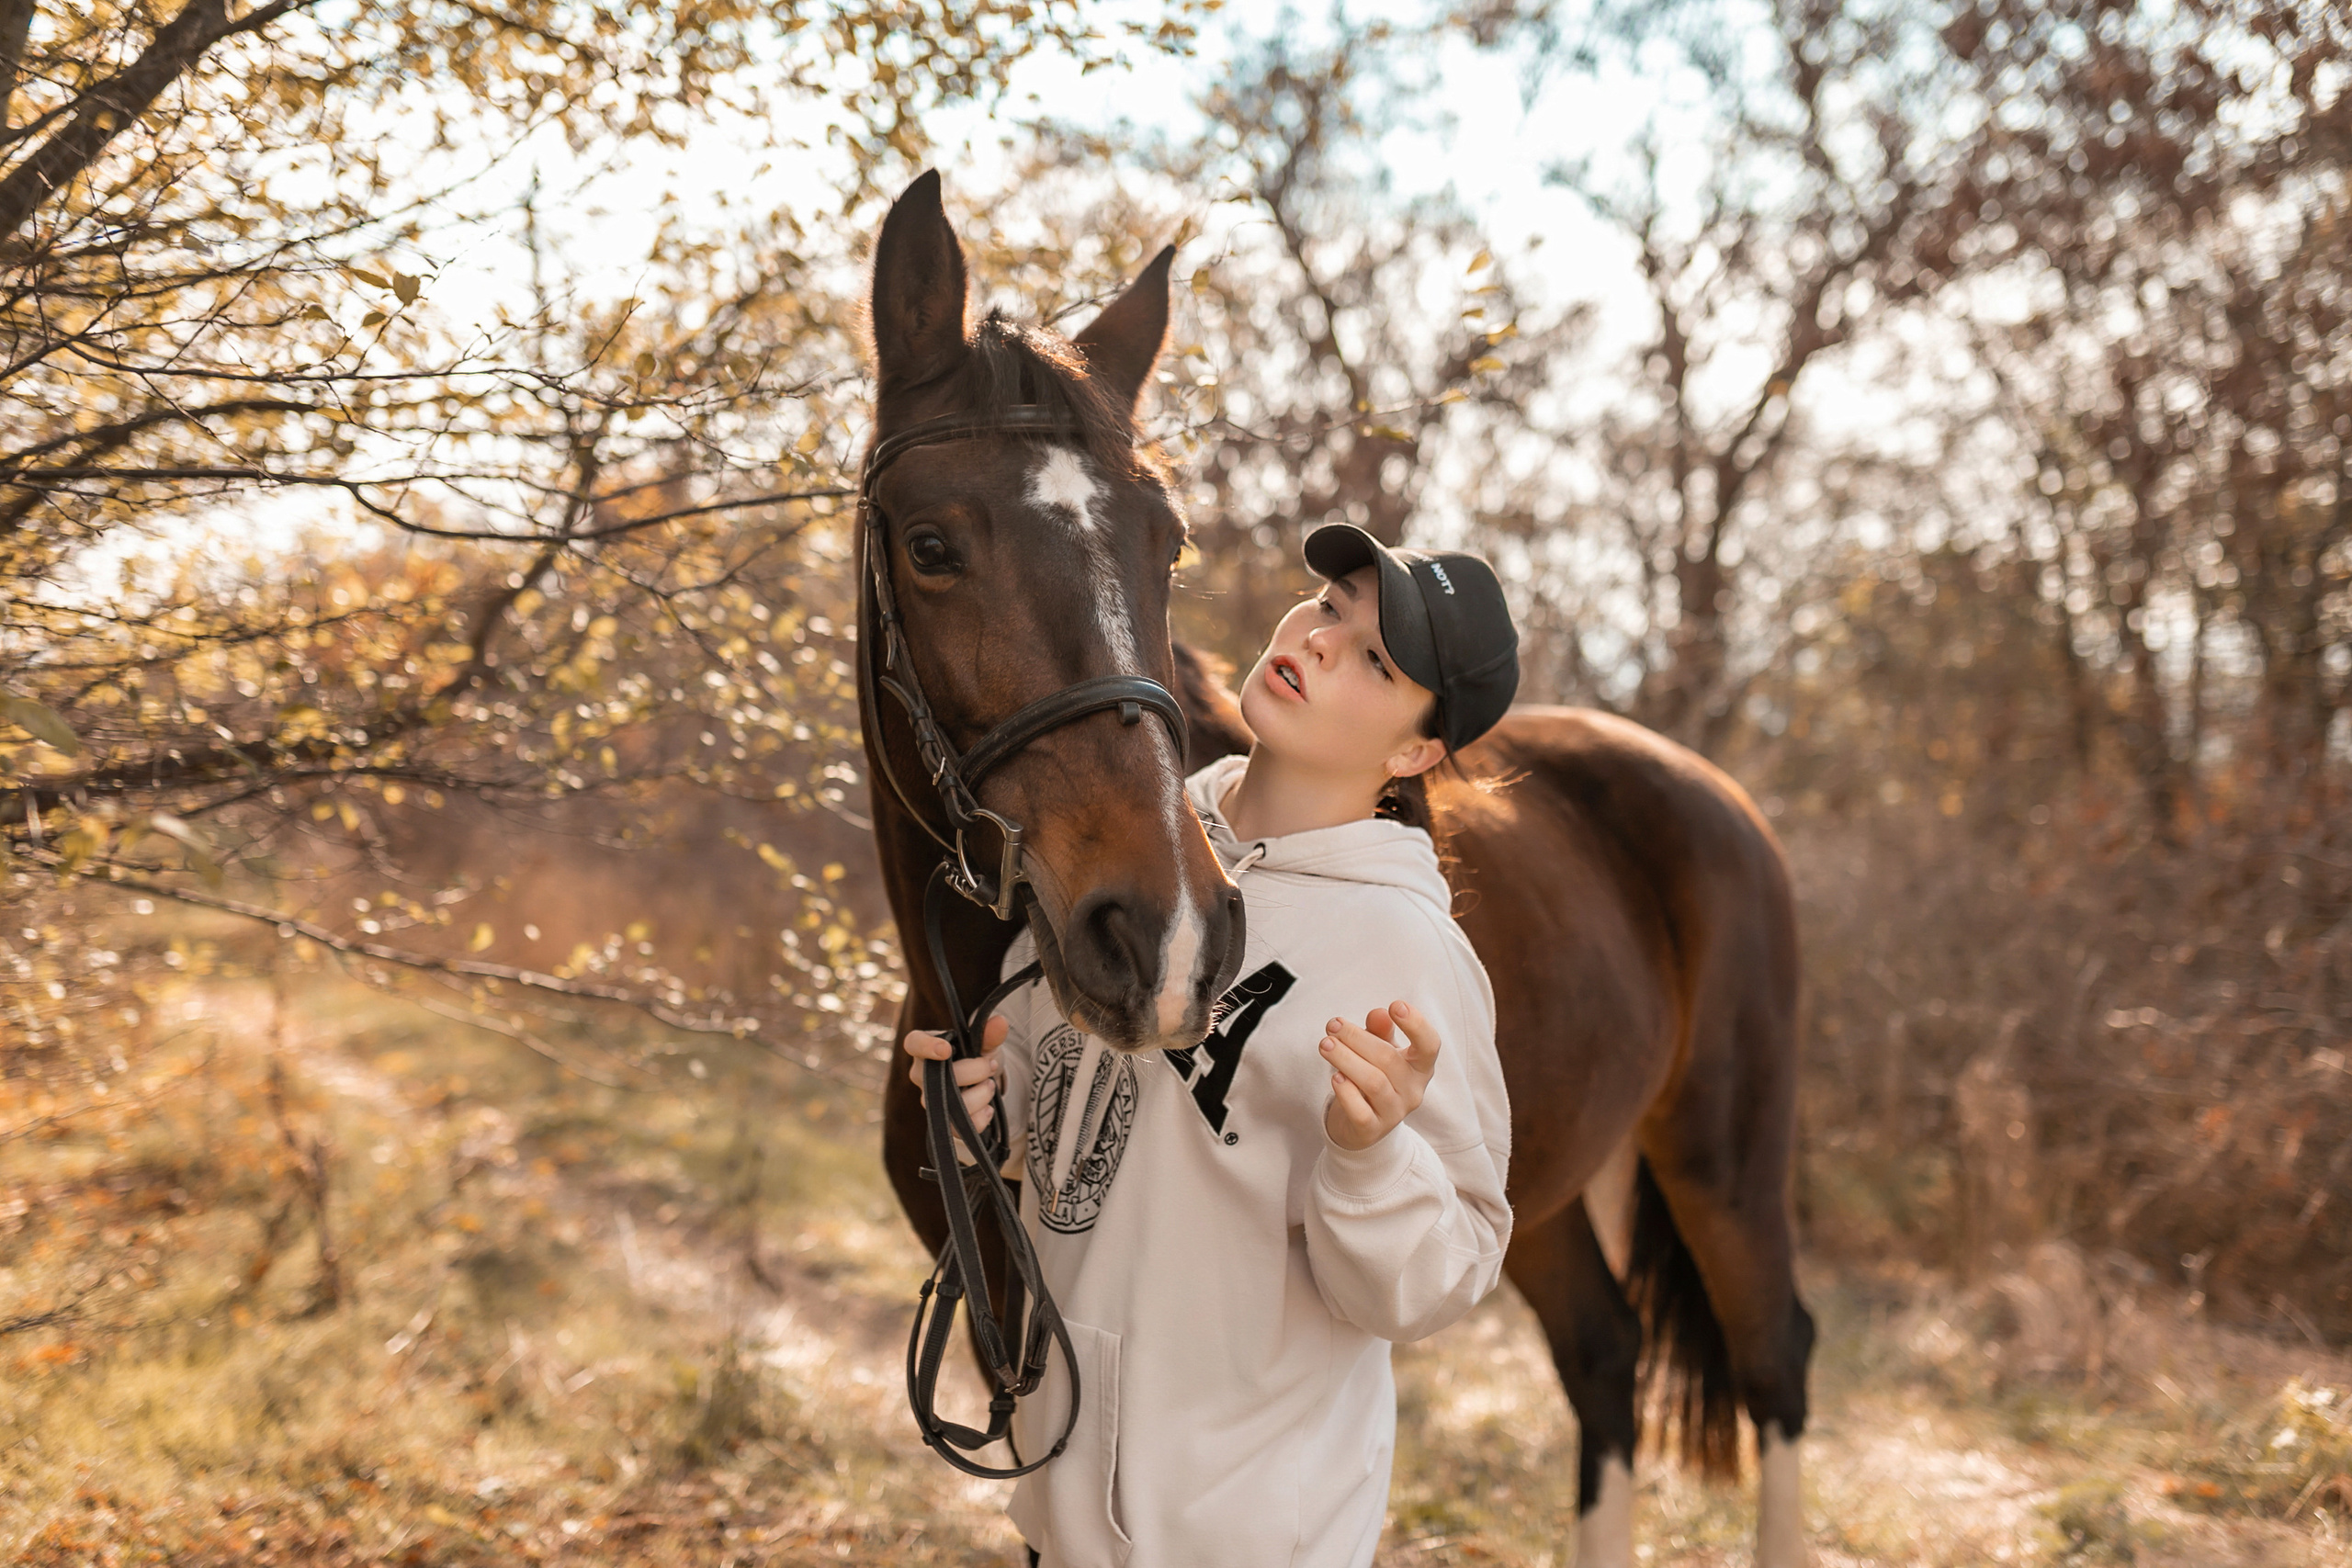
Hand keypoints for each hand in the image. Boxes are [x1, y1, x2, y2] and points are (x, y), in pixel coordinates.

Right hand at [904, 1014, 1009, 1137]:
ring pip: (950, 1104)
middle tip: (991, 1065)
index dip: (926, 1046)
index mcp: (926, 1048)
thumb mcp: (985, 1043)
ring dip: (979, 1094)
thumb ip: (990, 1034)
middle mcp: (921, 1075)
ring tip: (991, 1086)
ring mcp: (930, 1101)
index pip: (914, 1043)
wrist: (982, 1083)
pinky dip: (979, 1118)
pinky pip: (958, 1128)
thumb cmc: (976, 1056)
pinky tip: (988, 1109)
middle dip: (973, 1071)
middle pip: (939, 1076)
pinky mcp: (943, 1123)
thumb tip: (1000, 1022)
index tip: (946, 1050)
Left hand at [1319, 1001, 1440, 1151]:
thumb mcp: (1381, 1051)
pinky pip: (1360, 1111)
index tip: (1395, 1005)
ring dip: (1346, 1059)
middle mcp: (1412, 1090)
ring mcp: (1394, 1113)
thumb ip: (1379, 1032)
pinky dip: (1346, 1092)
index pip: (1430, 1045)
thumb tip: (1378, 1014)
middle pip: (1388, 1059)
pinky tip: (1334, 1077)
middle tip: (1333, 1025)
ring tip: (1325, 1044)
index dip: (1416, 1025)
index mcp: (1420, 1067)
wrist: (1362, 1124)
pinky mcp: (1372, 1130)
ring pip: (1373, 1083)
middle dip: (1357, 1038)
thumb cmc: (1375, 1076)